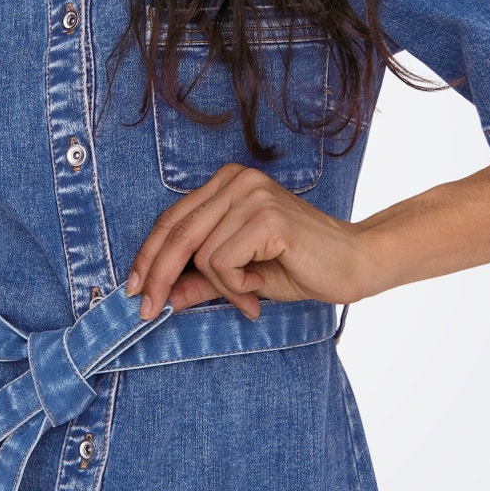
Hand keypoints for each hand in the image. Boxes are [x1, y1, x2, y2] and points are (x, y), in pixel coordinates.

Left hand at [126, 163, 371, 319]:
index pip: (172, 219)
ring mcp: (253, 195)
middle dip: (158, 276)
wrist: (355, 263)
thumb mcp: (240, 276)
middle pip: (176, 232)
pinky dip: (236, 287)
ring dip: (221, 288)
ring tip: (250, 297)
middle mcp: (238, 180)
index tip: (134, 289)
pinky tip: (259, 290)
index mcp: (228, 183)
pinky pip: (223, 262)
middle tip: (149, 310)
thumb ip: (202, 279)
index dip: (148, 256)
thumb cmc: (300, 265)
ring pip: (201, 253)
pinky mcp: (267, 217)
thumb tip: (163, 296)